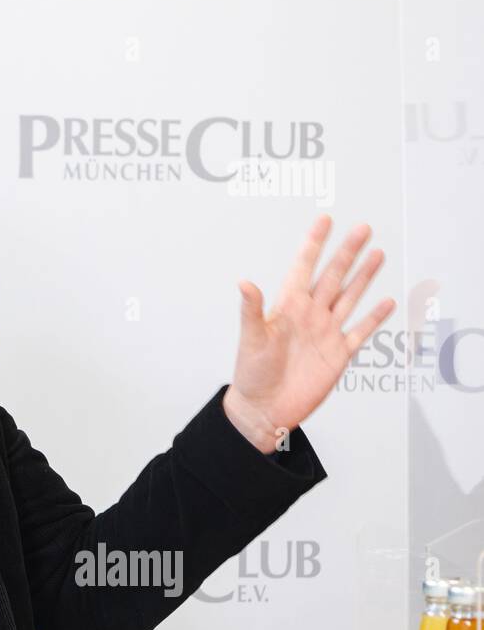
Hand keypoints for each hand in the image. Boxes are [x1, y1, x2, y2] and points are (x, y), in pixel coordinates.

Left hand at [223, 214, 394, 453]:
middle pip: (333, 276)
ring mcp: (325, 332)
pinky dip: (374, 317)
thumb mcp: (251, 339)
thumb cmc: (252, 374)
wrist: (265, 408)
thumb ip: (251, 310)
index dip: (314, 244)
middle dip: (347, 252)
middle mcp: (309, 315)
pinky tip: (386, 301)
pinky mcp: (338, 353)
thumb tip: (244, 282)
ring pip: (349, 297)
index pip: (303, 267)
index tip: (324, 220)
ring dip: (363, 276)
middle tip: (362, 228)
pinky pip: (360, 330)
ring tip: (377, 253)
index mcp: (288, 307)